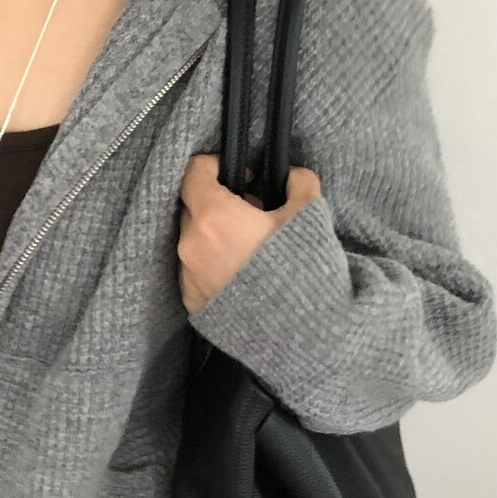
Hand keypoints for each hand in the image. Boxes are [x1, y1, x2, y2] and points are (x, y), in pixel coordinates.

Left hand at [176, 152, 321, 313]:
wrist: (294, 332)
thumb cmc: (298, 270)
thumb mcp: (308, 215)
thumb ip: (299, 184)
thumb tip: (293, 176)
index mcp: (213, 216)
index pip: (194, 172)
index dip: (215, 165)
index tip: (238, 174)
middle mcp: (190, 244)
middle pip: (193, 207)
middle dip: (217, 203)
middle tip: (251, 213)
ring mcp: (188, 275)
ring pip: (193, 241)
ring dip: (214, 236)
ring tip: (248, 247)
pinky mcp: (192, 301)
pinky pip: (196, 271)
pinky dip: (212, 264)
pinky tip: (241, 273)